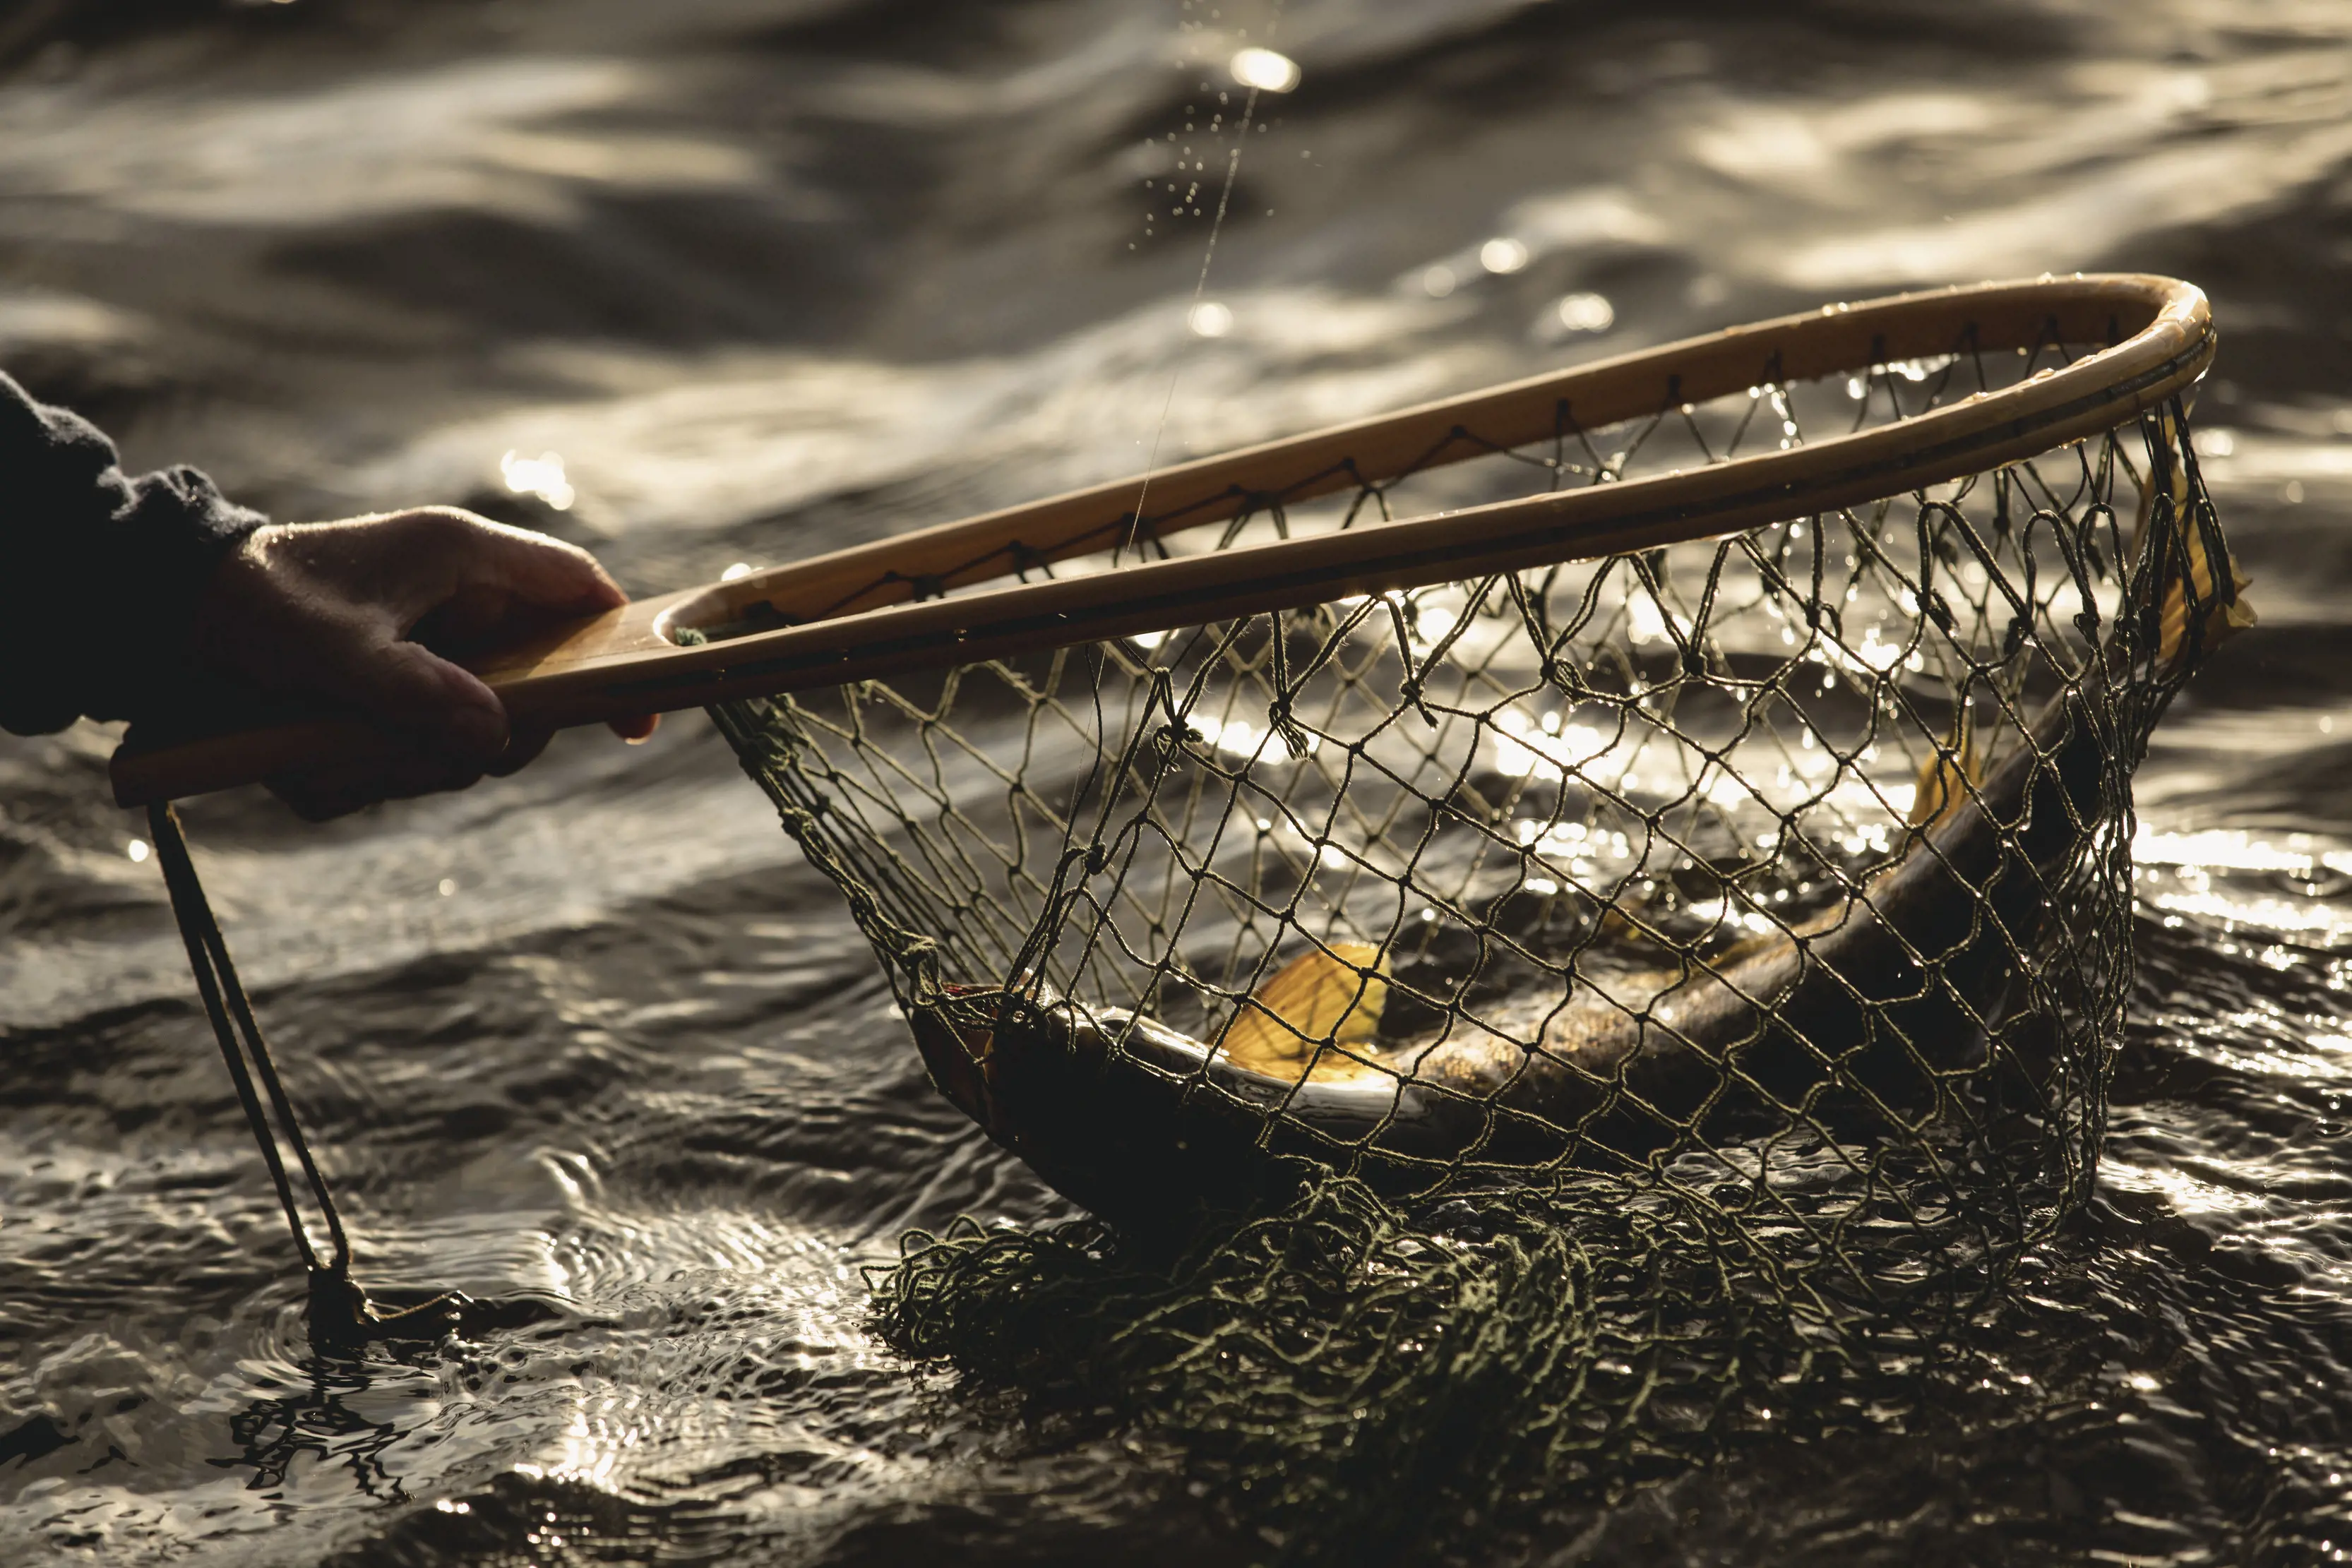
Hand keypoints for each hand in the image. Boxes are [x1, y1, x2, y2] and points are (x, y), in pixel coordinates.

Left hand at [192, 507, 657, 818]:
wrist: (162, 607)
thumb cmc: (252, 608)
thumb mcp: (335, 654)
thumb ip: (421, 695)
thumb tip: (498, 739)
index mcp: (460, 555)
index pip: (577, 591)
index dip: (618, 648)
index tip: (634, 717)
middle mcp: (456, 592)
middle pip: (534, 675)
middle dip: (498, 731)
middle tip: (453, 762)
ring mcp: (429, 634)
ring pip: (477, 715)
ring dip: (426, 756)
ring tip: (353, 762)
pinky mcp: (398, 670)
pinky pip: (423, 730)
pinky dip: (382, 762)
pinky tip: (325, 761)